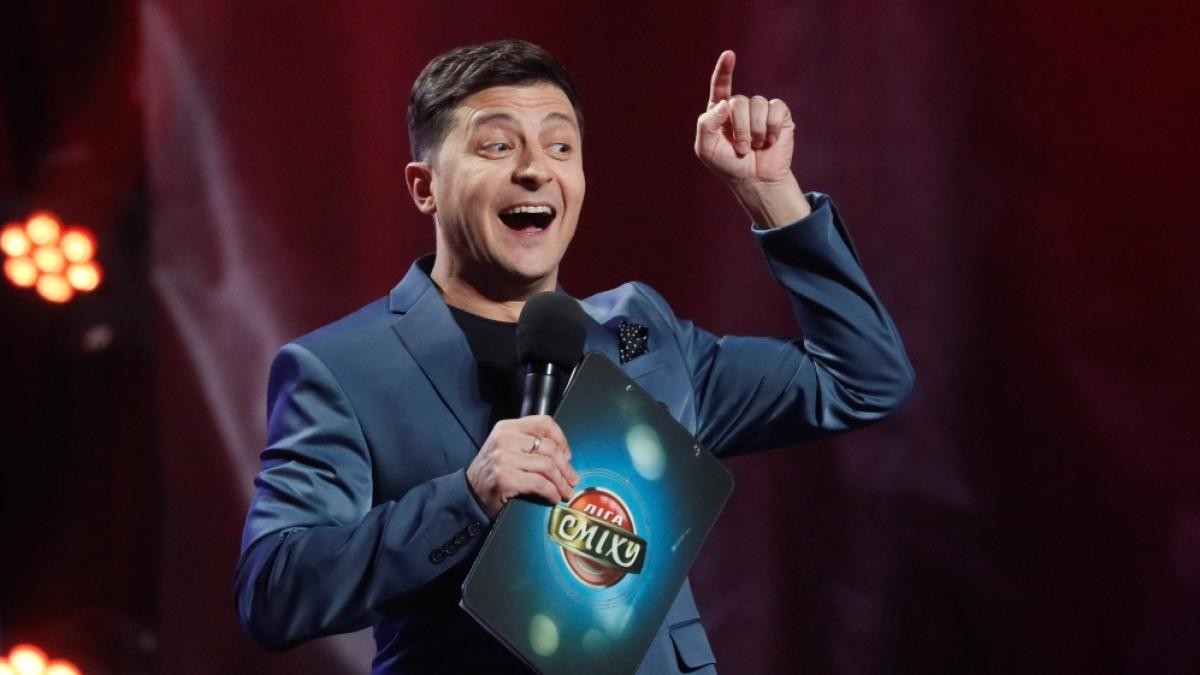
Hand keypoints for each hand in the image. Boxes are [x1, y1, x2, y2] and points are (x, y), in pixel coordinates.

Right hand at [466, 415, 578, 517]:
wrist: (470, 494)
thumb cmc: (492, 472)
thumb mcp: (506, 448)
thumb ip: (528, 443)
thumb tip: (563, 455)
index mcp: (507, 427)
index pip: (544, 423)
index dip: (561, 439)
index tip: (567, 455)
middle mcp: (505, 439)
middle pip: (549, 448)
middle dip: (566, 467)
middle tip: (572, 479)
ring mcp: (504, 459)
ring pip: (547, 466)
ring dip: (561, 482)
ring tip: (565, 491)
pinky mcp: (506, 478)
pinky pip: (539, 484)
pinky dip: (551, 492)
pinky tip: (553, 497)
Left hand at [695, 51, 809, 225]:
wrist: (756, 181)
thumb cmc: (728, 165)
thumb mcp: (706, 148)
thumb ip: (706, 124)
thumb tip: (724, 103)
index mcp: (720, 111)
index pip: (721, 86)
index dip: (724, 70)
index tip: (729, 55)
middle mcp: (740, 107)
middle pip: (739, 101)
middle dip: (740, 128)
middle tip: (741, 149)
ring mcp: (760, 110)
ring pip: (758, 104)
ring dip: (756, 131)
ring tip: (755, 147)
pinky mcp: (779, 115)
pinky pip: (776, 108)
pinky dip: (772, 127)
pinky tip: (770, 141)